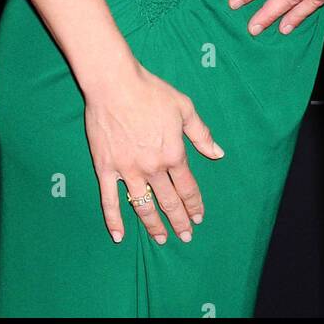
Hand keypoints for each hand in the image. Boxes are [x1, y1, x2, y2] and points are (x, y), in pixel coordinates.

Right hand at [84, 64, 224, 245]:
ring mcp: (128, 171)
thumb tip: (218, 153)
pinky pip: (109, 200)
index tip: (198, 217)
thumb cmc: (152, 92)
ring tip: (162, 239)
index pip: (187, 187)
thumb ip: (201, 134)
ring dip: (153, 225)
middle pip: (168, 201)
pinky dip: (113, 220)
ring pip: (143, 206)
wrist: (115, 85)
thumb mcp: (184, 108)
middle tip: (186, 236)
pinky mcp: (106, 169)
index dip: (194, 204)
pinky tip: (119, 236)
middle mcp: (152, 168)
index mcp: (173, 154)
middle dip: (179, 220)